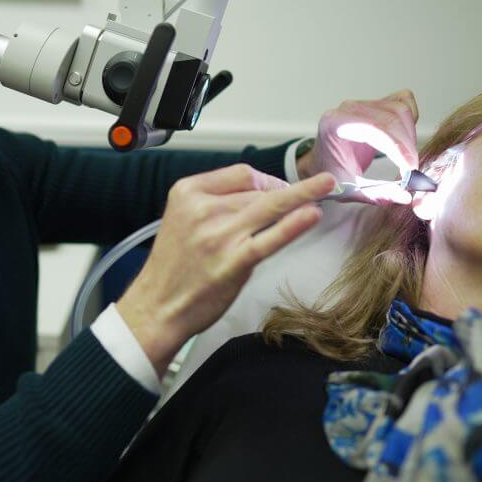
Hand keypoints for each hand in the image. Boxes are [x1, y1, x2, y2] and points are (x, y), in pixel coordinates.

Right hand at [116, 165, 334, 375]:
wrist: (156, 307)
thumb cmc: (174, 267)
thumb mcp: (184, 220)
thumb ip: (216, 203)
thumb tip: (262, 193)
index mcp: (188, 192)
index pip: (241, 173)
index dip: (268, 179)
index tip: (282, 187)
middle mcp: (202, 209)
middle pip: (258, 189)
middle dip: (284, 194)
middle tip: (305, 199)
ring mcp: (219, 235)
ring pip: (269, 207)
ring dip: (300, 198)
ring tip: (326, 188)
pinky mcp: (233, 261)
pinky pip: (270, 237)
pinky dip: (294, 224)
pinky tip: (312, 213)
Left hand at [296, 90, 419, 203]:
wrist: (322, 163)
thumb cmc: (331, 175)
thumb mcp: (348, 191)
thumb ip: (375, 194)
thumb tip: (405, 197)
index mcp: (334, 124)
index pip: (372, 127)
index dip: (396, 146)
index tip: (410, 167)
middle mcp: (347, 108)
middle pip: (390, 117)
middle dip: (406, 144)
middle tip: (412, 170)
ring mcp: (362, 103)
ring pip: (399, 109)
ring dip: (410, 135)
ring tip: (407, 159)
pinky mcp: (375, 104)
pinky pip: (402, 102)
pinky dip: (410, 120)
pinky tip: (406, 140)